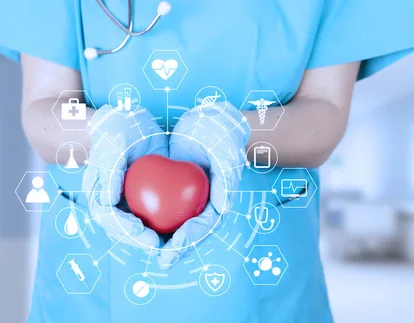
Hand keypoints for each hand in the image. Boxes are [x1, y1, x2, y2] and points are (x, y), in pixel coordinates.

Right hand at [83, 105, 167, 250]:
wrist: (131, 122)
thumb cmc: (117, 131)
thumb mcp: (113, 145)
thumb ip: (108, 171)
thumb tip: (107, 201)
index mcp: (101, 199)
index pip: (113, 223)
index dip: (130, 235)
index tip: (149, 238)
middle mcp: (117, 207)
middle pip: (131, 234)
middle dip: (149, 245)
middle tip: (169, 250)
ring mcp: (133, 206)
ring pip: (147, 230)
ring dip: (164, 242)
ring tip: (181, 248)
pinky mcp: (151, 201)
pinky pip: (163, 216)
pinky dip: (175, 226)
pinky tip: (191, 229)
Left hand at [157, 102, 249, 268]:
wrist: (204, 121)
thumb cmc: (218, 135)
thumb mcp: (225, 152)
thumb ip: (226, 180)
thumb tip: (223, 208)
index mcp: (218, 202)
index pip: (204, 227)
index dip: (190, 239)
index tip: (175, 245)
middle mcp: (201, 207)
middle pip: (185, 235)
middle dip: (171, 249)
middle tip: (158, 257)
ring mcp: (185, 203)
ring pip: (169, 229)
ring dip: (156, 241)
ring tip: (141, 247)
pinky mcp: (169, 196)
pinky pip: (155, 212)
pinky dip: (145, 221)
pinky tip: (131, 226)